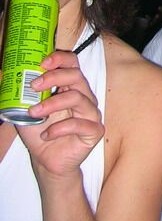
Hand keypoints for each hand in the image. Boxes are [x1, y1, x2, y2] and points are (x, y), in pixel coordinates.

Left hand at [17, 50, 104, 179]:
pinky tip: (46, 135)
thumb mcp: (27, 109)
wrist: (46, 161)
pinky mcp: (94, 130)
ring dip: (52, 104)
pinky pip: (80, 124)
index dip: (60, 59)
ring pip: (78, 98)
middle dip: (54, 77)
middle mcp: (84, 96)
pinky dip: (59, 128)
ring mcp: (91, 113)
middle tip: (33, 86)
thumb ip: (24, 93)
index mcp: (71, 87)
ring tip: (34, 113)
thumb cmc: (40, 132)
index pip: (72, 64)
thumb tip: (8, 77)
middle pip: (76, 76)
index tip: (42, 63)